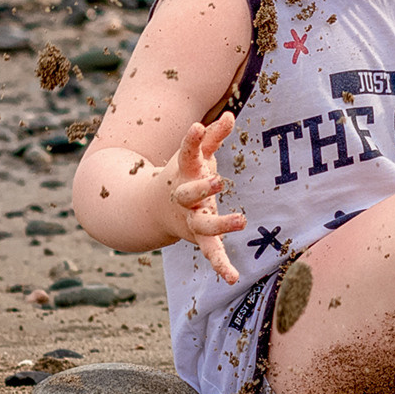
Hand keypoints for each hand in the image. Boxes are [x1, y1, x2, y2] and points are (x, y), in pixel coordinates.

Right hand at [160, 116, 246, 283]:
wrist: (153, 209)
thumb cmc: (184, 176)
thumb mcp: (196, 156)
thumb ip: (213, 137)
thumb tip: (230, 115)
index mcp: (184, 173)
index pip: (186, 153)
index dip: (192, 140)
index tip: (197, 126)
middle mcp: (185, 198)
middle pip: (189, 194)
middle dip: (203, 187)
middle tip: (218, 180)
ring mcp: (192, 219)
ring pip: (204, 226)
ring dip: (222, 224)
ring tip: (242, 219)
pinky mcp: (201, 238)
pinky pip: (212, 253)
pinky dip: (221, 265)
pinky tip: (232, 278)